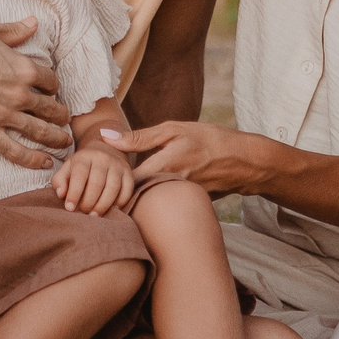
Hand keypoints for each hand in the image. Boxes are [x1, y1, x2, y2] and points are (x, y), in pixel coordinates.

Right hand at [0, 18, 71, 166]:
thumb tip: (32, 23)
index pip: (50, 81)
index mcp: (24, 68)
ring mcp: (3, 115)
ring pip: (39, 132)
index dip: (53, 85)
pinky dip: (33, 159)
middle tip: (65, 118)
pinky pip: (14, 150)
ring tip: (64, 141)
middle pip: (50, 108)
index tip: (52, 89)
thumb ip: (15, 31)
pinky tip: (45, 163)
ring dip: (55, 137)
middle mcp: (19, 94)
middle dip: (61, 114)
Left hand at [52, 144, 136, 216]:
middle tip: (83, 214)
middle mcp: (102, 159)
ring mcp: (118, 165)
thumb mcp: (67, 169)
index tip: (70, 208)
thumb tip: (61, 194)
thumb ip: (60, 181)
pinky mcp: (129, 173)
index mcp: (84, 157)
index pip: (79, 175)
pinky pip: (127, 190)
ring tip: (95, 216)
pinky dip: (120, 202)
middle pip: (97, 183)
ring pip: (113, 188)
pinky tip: (112, 210)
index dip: (74, 193)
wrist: (105, 150)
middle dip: (89, 202)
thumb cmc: (82, 166)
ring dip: (103, 205)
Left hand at [96, 122, 280, 194]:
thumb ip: (139, 137)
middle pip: (133, 201)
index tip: (94, 185)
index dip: (107, 187)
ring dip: (134, 205)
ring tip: (118, 202)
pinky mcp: (188, 207)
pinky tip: (150, 202)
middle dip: (117, 200)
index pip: (124, 185)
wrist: (244, 161)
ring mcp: (179, 201)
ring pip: (148, 207)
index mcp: (161, 167)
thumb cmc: (207, 139)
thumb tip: (105, 136)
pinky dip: (154, 206)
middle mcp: (168, 188)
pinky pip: (164, 209)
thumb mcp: (173, 130)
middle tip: (99, 199)